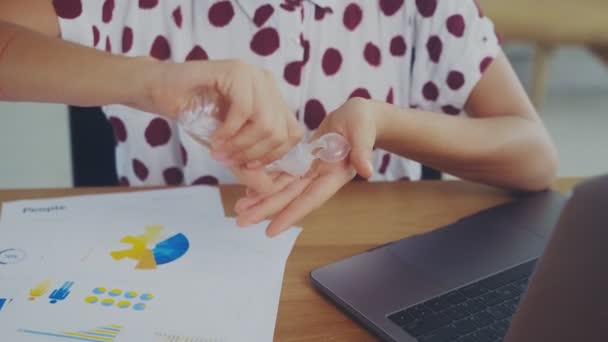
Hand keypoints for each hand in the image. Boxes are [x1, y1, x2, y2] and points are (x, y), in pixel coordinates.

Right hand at [134, 59, 302, 193]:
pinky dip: (229, 132)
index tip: (248, 166)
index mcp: (272, 99)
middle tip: (230, 162)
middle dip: (255, 155)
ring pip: (266, 123)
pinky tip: (214, 139)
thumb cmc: (195, 115)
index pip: (293, 134)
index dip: (274, 156)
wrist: (161, 90)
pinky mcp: (236, 71)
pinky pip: (244, 110)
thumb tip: (268, 190)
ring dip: (241, 145)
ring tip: (220, 153)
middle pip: (281, 132)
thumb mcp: (227, 146)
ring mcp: (253, 75)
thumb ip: (248, 165)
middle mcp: (268, 84)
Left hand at [233, 98, 380, 235]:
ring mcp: (312, 170)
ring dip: (262, 198)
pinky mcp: (304, 161)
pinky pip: (283, 174)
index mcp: (335, 175)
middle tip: (241, 221)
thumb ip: (364, 149)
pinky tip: (249, 189)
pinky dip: (267, 181)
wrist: (360, 115)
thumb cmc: (363, 120)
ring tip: (240, 208)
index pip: (310, 199)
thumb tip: (367, 170)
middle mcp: (321, 177)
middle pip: (290, 197)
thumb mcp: (363, 130)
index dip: (291, 215)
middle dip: (266, 210)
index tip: (271, 231)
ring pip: (283, 188)